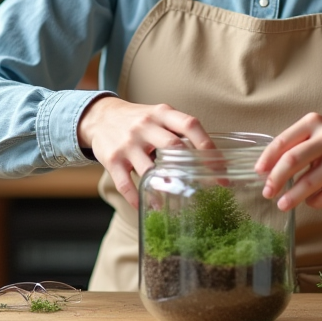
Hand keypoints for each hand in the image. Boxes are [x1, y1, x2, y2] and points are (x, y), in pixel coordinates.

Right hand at [77, 95, 214, 207]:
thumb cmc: (138, 120)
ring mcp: (127, 144)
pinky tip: (150, 207)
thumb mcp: (159, 115)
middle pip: (172, 146)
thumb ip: (180, 130)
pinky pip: (126, 184)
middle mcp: (145, 126)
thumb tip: (210, 156)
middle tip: (208, 186)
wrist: (100, 117)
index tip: (220, 166)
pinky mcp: (112, 160)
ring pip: (149, 169)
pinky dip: (138, 199)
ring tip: (180, 202)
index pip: (190, 125)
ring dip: (166, 187)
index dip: (207, 145)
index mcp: (161, 113)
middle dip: (192, 168)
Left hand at [253, 113, 321, 211]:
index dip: (267, 159)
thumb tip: (269, 169)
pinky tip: (311, 202)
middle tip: (267, 192)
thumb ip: (299, 144)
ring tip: (283, 205)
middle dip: (275, 179)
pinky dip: (315, 202)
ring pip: (309, 182)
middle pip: (292, 161)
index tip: (259, 172)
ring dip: (292, 197)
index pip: (283, 141)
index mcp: (315, 122)